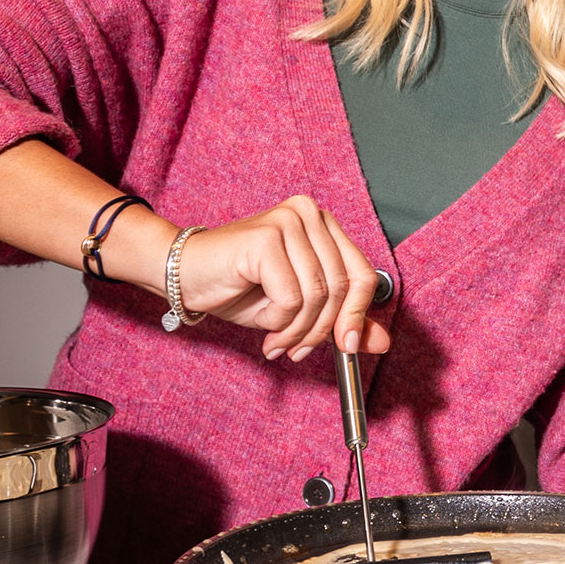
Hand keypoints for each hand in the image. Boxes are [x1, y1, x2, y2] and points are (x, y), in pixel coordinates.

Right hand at [175, 195, 390, 360]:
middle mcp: (309, 214)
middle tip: (298, 349)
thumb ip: (342, 319)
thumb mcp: (300, 308)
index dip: (358, 316)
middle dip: (322, 330)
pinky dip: (277, 321)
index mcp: (323, 224)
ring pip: (318, 296)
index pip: (363, 274)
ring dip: (297, 330)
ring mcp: (288, 222)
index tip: (346, 346)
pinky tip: (261, 321)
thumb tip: (381, 342)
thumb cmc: (239, 287)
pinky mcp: (266, 239)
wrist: (183, 274)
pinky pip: (290, 298)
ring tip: (276, 340)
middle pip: (342, 288)